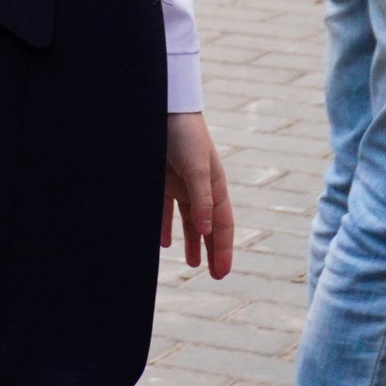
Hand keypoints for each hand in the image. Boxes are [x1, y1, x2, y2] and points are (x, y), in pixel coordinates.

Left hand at [161, 110, 235, 278]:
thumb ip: (201, 199)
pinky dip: (165, 225)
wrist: (165, 110)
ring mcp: (181, 185)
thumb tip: (206, 231)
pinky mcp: (162, 180)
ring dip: (190, 241)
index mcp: (215, 187)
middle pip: (207, 226)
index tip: (222, 273)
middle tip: (214, 275)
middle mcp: (200, 189)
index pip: (222, 225)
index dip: (223, 249)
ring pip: (188, 220)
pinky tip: (163, 241)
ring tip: (192, 263)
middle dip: (211, 251)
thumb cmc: (186, 136)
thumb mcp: (197, 168)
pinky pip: (165, 209)